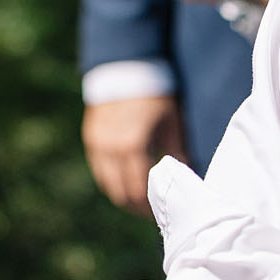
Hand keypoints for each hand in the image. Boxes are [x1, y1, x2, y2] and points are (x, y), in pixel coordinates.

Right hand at [82, 95, 184, 215]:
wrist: (127, 67)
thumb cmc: (157, 95)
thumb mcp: (172, 123)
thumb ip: (177, 153)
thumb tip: (188, 180)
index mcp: (133, 145)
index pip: (138, 191)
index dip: (150, 207)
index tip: (162, 213)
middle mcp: (111, 147)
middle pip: (120, 194)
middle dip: (137, 207)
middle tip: (153, 212)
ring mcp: (97, 143)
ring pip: (107, 185)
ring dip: (123, 196)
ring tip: (141, 199)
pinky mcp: (91, 138)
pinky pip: (100, 170)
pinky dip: (112, 181)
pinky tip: (127, 180)